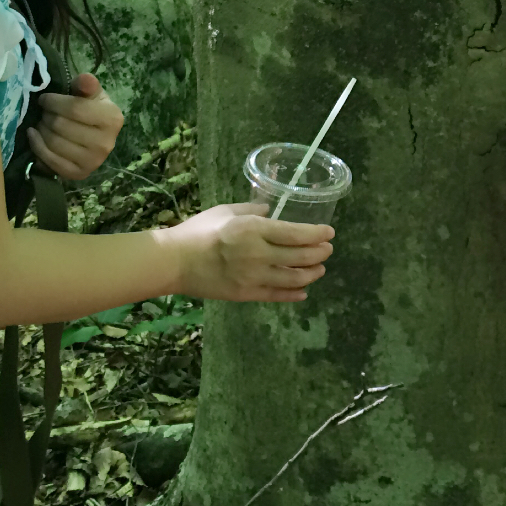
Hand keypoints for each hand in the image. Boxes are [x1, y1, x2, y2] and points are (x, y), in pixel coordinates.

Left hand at [26, 73, 123, 179]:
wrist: (98, 137)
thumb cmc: (92, 110)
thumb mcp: (92, 93)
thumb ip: (87, 84)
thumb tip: (84, 79)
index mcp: (112, 119)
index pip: (74, 108)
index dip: (54, 102)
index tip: (44, 99)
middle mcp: (105, 143)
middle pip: (61, 126)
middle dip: (46, 115)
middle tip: (43, 111)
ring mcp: (92, 162)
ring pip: (53, 143)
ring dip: (40, 130)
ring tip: (40, 122)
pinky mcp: (79, 174)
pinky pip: (50, 161)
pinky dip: (37, 147)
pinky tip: (34, 136)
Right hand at [157, 203, 334, 302]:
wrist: (176, 262)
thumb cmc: (199, 231)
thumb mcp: (226, 211)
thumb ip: (251, 209)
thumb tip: (270, 210)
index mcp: (253, 230)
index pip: (295, 234)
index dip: (316, 234)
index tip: (329, 233)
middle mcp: (258, 254)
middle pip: (300, 257)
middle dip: (319, 253)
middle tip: (327, 250)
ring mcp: (254, 277)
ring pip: (293, 279)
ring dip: (311, 274)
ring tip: (319, 269)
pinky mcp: (247, 295)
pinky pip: (277, 295)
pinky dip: (294, 293)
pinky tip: (303, 291)